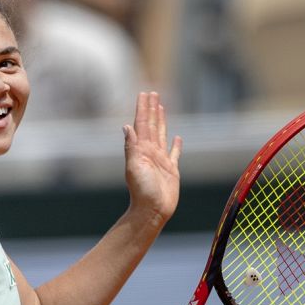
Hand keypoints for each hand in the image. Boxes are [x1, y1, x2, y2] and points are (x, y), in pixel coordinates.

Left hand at [123, 92, 182, 224]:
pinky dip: (177, 145)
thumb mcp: (134, 167)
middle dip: (151, 109)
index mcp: (141, 149)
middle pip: (152, 125)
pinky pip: (175, 153)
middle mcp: (150, 151)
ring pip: (162, 134)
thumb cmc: (142, 191)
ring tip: (161, 107)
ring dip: (161, 120)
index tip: (144, 94)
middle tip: (152, 93)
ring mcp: (161, 160)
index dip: (143, 108)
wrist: (152, 210)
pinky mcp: (171, 170)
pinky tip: (178, 137)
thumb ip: (131, 147)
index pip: (142, 124)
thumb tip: (126, 126)